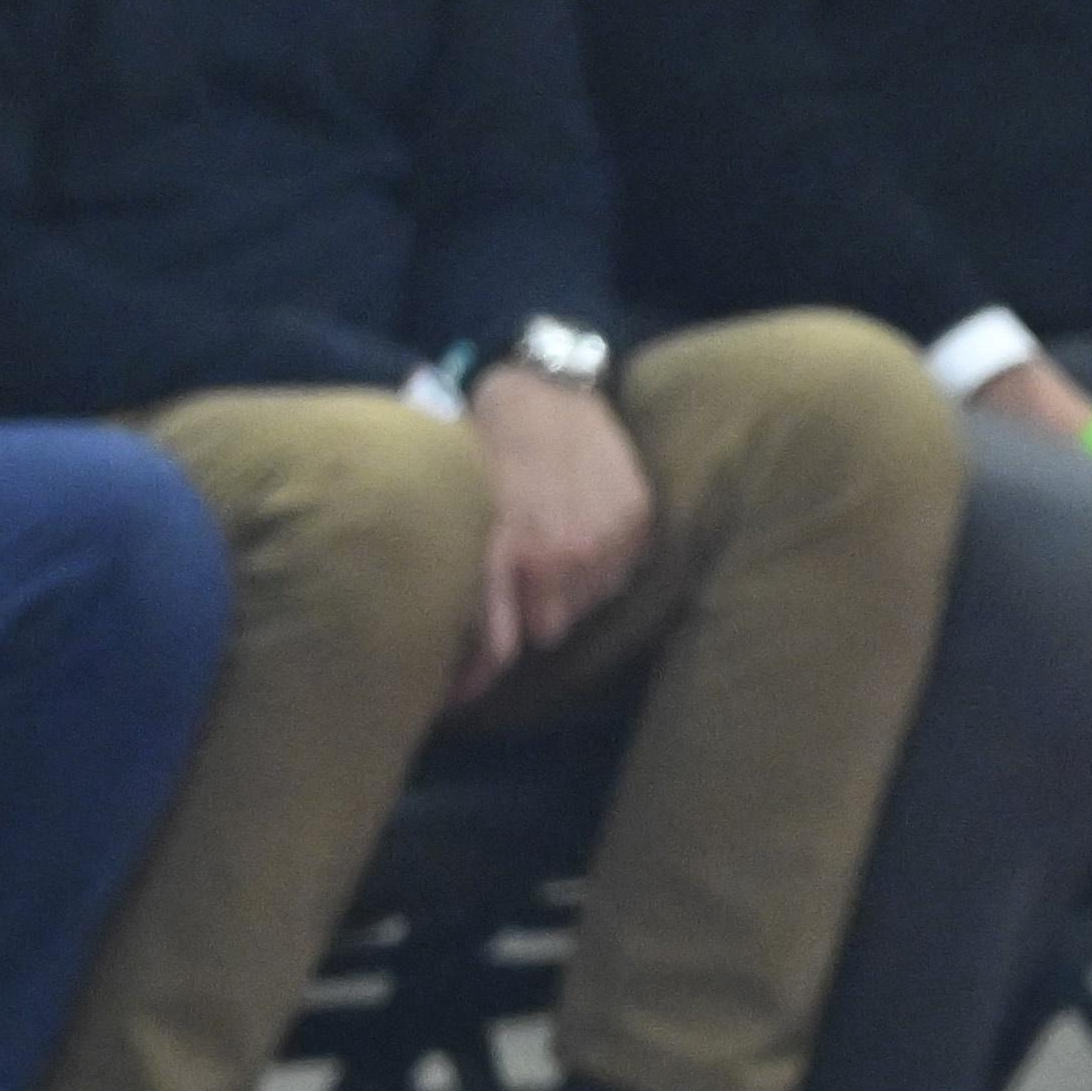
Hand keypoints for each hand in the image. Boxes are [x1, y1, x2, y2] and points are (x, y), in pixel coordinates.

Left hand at [463, 365, 656, 697]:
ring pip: (587, 603)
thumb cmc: (489, 447)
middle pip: (548, 630)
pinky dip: (599, 563)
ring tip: (548, 547)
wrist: (546, 389)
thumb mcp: (460, 511)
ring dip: (566, 589)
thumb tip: (459, 658)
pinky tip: (581, 529)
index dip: (473, 679)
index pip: (497, 645)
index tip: (454, 701)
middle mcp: (563, 555)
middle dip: (527, 614)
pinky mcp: (637, 522)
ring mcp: (606, 540)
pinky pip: (620, 574)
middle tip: (513, 582)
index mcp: (511, 553)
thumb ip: (467, 585)